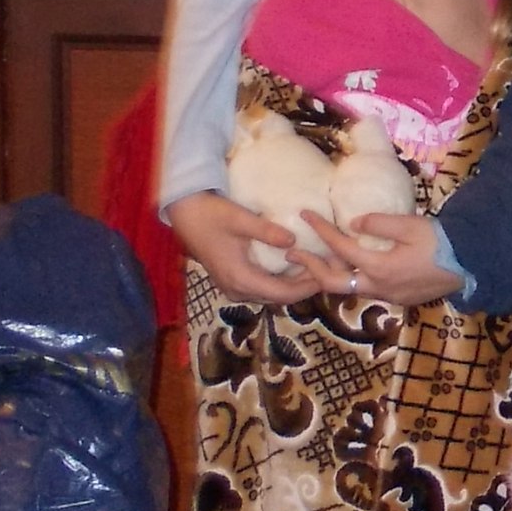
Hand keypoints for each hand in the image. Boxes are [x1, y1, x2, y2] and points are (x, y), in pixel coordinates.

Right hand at [166, 190, 320, 305]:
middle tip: (327, 271)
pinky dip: (280, 281)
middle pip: (278, 297)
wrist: (184, 213)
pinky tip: (294, 267)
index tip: (327, 274)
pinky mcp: (231, 280)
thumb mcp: (240, 219)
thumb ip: (267, 231)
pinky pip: (261, 287)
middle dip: (304, 287)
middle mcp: (236, 289)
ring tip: (316, 268)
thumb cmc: (211, 214)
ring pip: (270, 294)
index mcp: (240, 278)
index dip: (307, 286)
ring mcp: (233, 287)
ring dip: (293, 285)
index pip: (282, 293)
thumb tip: (294, 240)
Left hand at [288, 211, 461, 308]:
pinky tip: (346, 268)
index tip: (306, 215)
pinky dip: (347, 279)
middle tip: (291, 254)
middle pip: (332, 282)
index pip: (341, 248)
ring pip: (347, 289)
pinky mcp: (397, 298)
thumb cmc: (441, 242)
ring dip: (327, 275)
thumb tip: (353, 221)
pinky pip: (363, 290)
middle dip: (310, 267)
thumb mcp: (411, 225)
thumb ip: (380, 223)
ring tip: (313, 262)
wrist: (470, 265)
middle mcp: (377, 287)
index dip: (321, 231)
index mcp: (379, 267)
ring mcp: (387, 296)